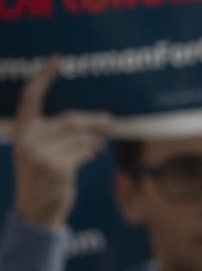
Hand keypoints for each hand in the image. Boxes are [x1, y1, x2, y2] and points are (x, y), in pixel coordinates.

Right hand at [12, 58, 112, 229]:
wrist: (36, 210)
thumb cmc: (44, 176)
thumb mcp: (41, 151)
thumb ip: (58, 133)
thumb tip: (99, 120)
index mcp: (22, 132)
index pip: (30, 98)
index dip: (43, 77)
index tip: (56, 59)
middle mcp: (27, 141)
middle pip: (70, 120)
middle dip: (93, 121)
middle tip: (110, 121)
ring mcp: (40, 154)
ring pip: (81, 136)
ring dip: (94, 139)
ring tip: (97, 143)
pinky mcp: (56, 166)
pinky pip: (84, 150)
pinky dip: (92, 150)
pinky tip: (92, 154)